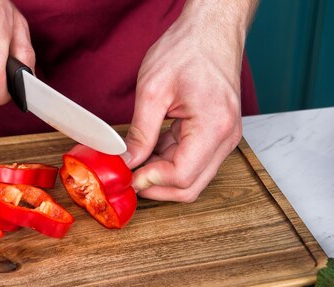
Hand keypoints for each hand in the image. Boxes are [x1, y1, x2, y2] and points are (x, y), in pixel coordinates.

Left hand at [123, 0, 257, 201]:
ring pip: (192, 179)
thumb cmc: (187, 50)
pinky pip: (192, 162)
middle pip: (190, 187)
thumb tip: (128, 162)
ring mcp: (224, 138)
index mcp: (213, 126)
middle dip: (156, 188)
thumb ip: (140, 132)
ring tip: (136, 163)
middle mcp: (225, 137)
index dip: (151, 182)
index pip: (181, 175)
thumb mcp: (153, 90)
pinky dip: (168, 163)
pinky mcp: (217, 135)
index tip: (128, 176)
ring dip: (161, 177)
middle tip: (128, 178)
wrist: (210, 31)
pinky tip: (149, 153)